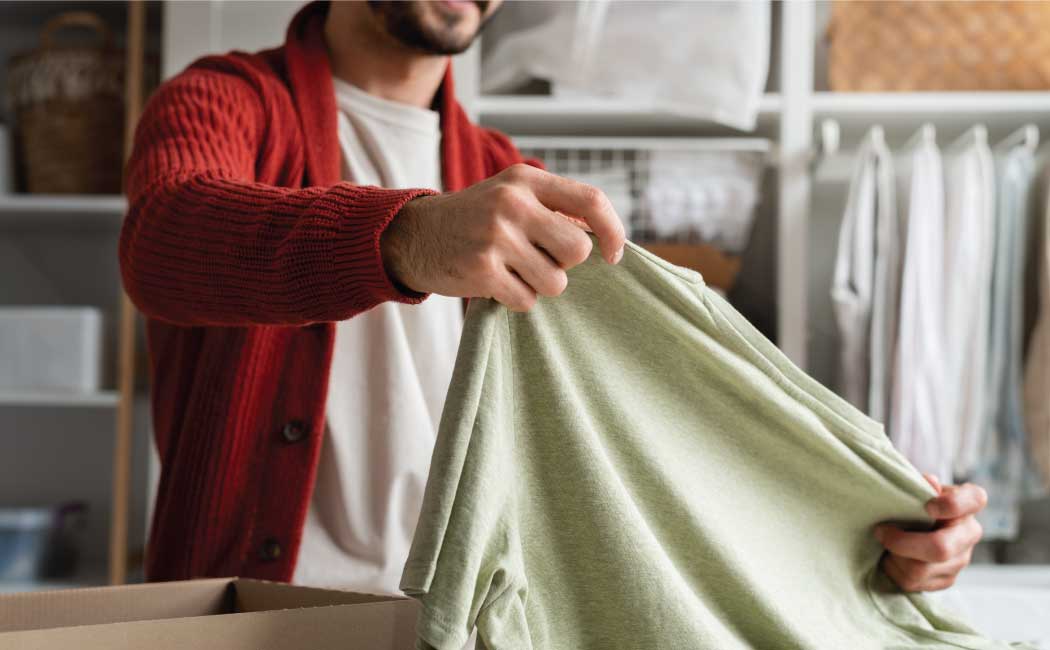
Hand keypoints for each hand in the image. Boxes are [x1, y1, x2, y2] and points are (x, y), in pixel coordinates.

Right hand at [381, 164, 624, 311]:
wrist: (413, 235)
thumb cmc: (475, 220)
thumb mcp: (511, 195)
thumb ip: (554, 208)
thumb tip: (605, 240)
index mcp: (526, 179)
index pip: (591, 201)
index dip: (612, 232)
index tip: (613, 256)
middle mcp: (513, 203)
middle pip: (577, 250)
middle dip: (563, 265)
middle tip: (536, 260)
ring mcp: (496, 236)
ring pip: (555, 282)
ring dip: (539, 286)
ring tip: (511, 270)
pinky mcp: (481, 270)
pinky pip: (527, 300)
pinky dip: (516, 299)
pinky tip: (494, 283)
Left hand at [875, 474, 986, 591]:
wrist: (912, 525)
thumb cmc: (913, 499)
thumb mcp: (917, 487)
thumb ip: (920, 485)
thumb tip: (929, 481)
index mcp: (969, 502)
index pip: (974, 500)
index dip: (952, 505)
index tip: (927, 506)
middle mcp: (970, 532)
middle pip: (940, 548)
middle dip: (903, 543)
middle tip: (880, 531)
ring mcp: (960, 560)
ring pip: (920, 569)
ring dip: (894, 557)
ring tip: (885, 543)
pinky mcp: (947, 579)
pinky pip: (913, 582)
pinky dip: (894, 570)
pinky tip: (891, 557)